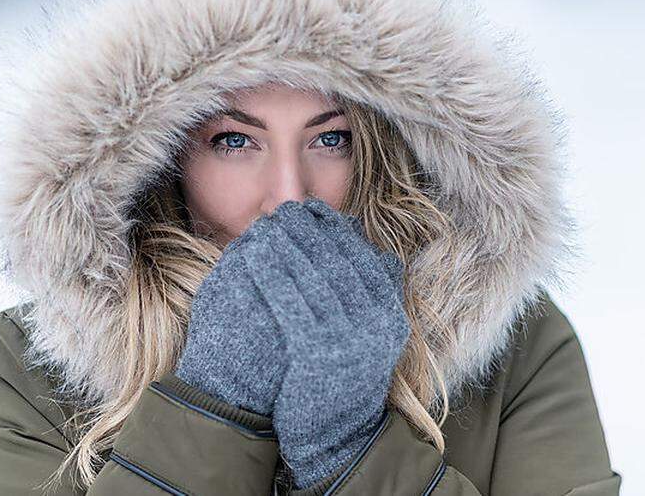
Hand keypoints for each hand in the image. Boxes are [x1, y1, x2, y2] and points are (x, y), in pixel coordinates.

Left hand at [264, 198, 410, 489]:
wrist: (335, 435)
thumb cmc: (343, 377)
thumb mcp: (369, 333)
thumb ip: (372, 292)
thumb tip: (375, 247)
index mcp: (391, 312)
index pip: (363, 256)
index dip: (336, 229)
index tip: (312, 209)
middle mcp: (378, 321)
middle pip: (339, 261)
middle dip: (309, 231)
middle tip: (284, 209)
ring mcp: (351, 336)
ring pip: (314, 276)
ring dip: (286, 245)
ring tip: (265, 225)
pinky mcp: (320, 351)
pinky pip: (292, 301)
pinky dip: (272, 274)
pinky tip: (253, 257)